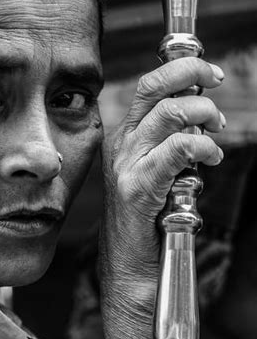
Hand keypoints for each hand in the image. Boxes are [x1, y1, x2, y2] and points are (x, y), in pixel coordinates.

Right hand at [99, 58, 224, 338]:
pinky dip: (200, 148)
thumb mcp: (158, 175)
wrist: (130, 270)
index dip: (179, 68)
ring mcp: (125, 167)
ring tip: (217, 134)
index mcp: (124, 139)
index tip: (208, 72)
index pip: (147, 86)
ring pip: (169, 116)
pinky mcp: (137, 189)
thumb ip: (171, 145)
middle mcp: (121, 146)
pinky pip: (175, 152)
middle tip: (216, 82)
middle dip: (191, 73)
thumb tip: (198, 118)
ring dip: (203, 116)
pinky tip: (211, 158)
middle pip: (153, 88)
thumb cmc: (148, 225)